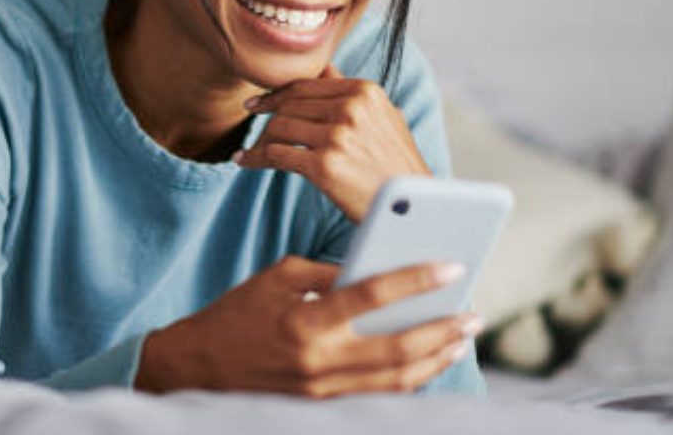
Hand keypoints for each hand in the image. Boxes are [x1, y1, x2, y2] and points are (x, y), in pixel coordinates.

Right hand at [134, 256, 480, 396]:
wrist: (200, 367)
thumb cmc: (239, 314)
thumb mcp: (278, 277)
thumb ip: (328, 274)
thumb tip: (377, 270)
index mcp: (305, 318)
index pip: (372, 295)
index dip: (416, 279)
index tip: (451, 265)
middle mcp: (318, 359)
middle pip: (397, 346)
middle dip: (442, 329)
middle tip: (473, 313)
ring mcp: (323, 391)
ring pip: (396, 380)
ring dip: (436, 359)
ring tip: (461, 338)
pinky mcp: (323, 407)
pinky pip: (379, 397)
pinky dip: (410, 380)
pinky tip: (430, 362)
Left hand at [233, 64, 431, 222]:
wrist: (414, 209)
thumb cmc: (396, 166)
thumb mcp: (383, 118)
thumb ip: (351, 93)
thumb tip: (325, 68)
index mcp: (364, 91)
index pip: (306, 84)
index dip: (277, 93)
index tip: (259, 102)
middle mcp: (350, 108)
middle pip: (289, 104)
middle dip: (266, 113)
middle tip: (250, 119)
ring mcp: (337, 136)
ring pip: (279, 127)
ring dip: (260, 139)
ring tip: (251, 149)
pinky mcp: (324, 165)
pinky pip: (276, 155)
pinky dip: (255, 158)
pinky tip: (244, 162)